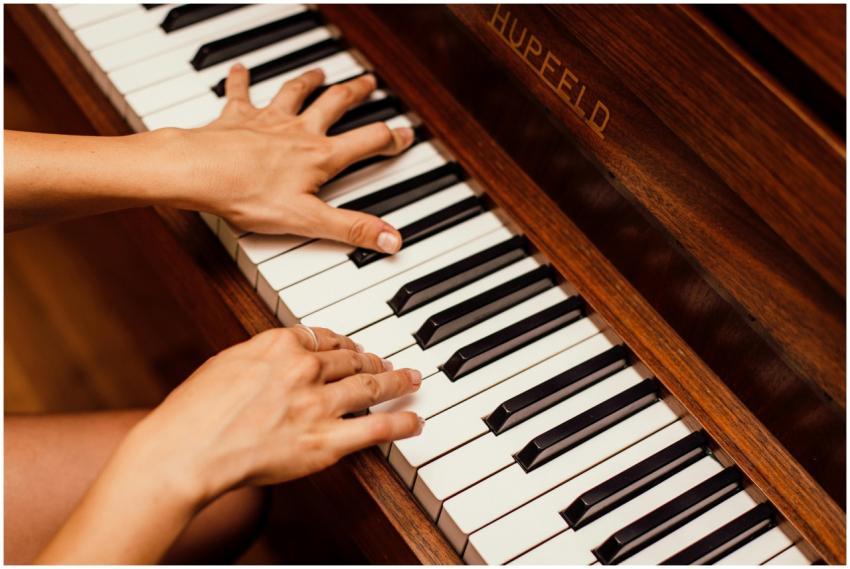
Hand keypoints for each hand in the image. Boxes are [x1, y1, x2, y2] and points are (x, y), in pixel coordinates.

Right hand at [121, 327, 422, 506]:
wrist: (188, 450)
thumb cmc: (195, 412)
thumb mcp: (227, 364)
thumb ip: (261, 356)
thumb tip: (278, 357)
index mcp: (280, 344)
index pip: (324, 338)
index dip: (343, 344)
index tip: (350, 347)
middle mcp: (306, 368)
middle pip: (351, 359)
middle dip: (373, 360)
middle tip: (387, 362)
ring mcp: (319, 404)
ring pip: (372, 385)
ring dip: (397, 381)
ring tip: (411, 379)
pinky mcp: (326, 440)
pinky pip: (377, 427)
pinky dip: (402, 422)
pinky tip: (415, 420)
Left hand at [171, 65, 413, 253]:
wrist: (199, 172)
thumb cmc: (248, 195)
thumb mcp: (308, 221)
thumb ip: (352, 228)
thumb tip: (391, 239)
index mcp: (319, 156)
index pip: (366, 142)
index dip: (390, 138)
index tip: (404, 134)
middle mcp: (298, 131)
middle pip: (335, 104)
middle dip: (355, 93)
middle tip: (368, 83)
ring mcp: (268, 120)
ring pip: (295, 93)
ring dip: (310, 81)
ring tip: (320, 72)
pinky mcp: (237, 117)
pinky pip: (240, 92)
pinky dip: (241, 79)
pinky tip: (240, 69)